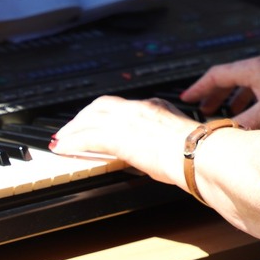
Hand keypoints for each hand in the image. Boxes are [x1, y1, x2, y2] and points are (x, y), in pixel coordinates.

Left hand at [49, 95, 193, 188]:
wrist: (197, 153)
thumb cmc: (196, 151)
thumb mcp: (180, 138)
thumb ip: (165, 139)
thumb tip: (162, 152)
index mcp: (154, 106)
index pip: (121, 105)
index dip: (102, 112)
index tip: (94, 120)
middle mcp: (138, 108)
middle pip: (100, 106)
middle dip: (82, 116)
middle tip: (69, 128)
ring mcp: (127, 121)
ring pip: (90, 119)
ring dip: (72, 129)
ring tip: (61, 139)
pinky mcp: (119, 137)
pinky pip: (87, 138)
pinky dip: (72, 142)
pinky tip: (64, 148)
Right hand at [181, 54, 259, 129]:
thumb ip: (245, 125)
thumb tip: (224, 137)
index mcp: (253, 69)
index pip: (218, 74)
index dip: (200, 88)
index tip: (186, 98)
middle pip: (230, 77)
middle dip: (215, 94)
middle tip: (202, 109)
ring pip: (245, 82)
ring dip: (233, 98)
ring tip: (226, 114)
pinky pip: (258, 86)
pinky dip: (249, 99)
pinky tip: (254, 114)